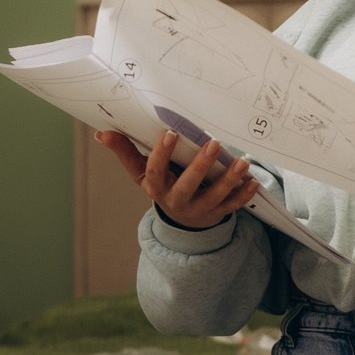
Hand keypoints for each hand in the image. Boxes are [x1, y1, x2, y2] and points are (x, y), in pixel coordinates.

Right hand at [97, 129, 259, 230]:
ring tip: (243, 162)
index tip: (170, 133)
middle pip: (188, 185)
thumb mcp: (142, 173)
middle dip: (201, 165)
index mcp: (156, 187)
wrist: (182, 221)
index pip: (154, 172)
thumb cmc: (162, 185)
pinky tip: (253, 181)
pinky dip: (244, 195)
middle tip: (213, 143)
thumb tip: (101, 134)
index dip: (161, 154)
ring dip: (229, 179)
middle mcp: (176, 201)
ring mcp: (198, 209)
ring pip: (214, 196)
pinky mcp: (217, 213)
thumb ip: (126, 152)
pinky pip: (232, 206)